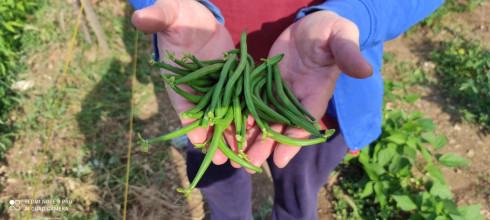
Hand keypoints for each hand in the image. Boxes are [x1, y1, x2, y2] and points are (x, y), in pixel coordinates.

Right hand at [132, 0, 234, 163]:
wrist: (198, 16)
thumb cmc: (180, 16)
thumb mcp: (170, 15)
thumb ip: (158, 18)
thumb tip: (139, 17)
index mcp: (180, 83)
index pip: (184, 107)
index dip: (190, 124)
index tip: (198, 139)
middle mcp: (199, 92)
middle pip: (208, 120)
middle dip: (216, 140)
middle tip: (226, 161)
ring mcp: (217, 90)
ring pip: (226, 117)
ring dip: (234, 136)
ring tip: (243, 156)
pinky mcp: (233, 84)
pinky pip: (241, 104)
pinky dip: (248, 117)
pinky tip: (258, 131)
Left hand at [236, 11, 372, 171]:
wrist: (310, 24)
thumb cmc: (330, 31)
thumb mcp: (341, 37)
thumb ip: (348, 53)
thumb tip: (366, 70)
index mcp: (316, 93)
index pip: (305, 122)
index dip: (294, 141)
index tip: (280, 160)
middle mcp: (296, 99)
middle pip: (280, 127)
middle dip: (265, 145)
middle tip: (248, 163)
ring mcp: (278, 93)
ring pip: (262, 118)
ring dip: (249, 136)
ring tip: (233, 154)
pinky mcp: (263, 84)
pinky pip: (250, 102)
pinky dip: (239, 114)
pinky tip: (226, 127)